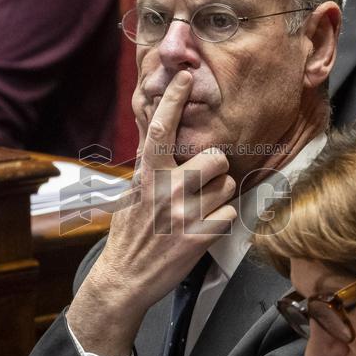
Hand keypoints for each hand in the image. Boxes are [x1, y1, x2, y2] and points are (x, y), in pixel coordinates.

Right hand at [68, 71, 236, 355]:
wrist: (124, 279)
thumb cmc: (129, 232)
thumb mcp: (130, 191)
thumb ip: (147, 161)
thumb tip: (153, 125)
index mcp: (146, 174)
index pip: (162, 129)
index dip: (174, 99)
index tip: (186, 76)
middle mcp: (165, 189)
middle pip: (217, 159)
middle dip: (216, 170)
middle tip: (202, 184)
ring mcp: (183, 214)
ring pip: (227, 187)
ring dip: (219, 199)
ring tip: (198, 211)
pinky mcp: (199, 237)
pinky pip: (230, 215)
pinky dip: (221, 223)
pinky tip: (201, 230)